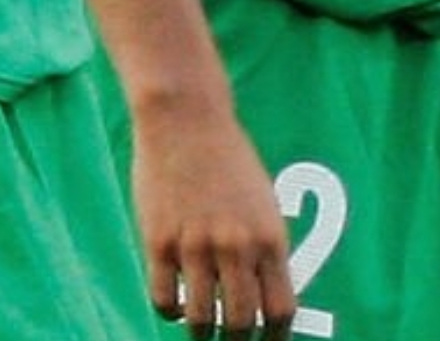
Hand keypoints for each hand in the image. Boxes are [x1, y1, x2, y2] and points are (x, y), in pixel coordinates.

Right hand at [131, 100, 297, 336]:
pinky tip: (176, 302)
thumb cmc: (229, 161)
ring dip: (201, 333)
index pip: (279, 311)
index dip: (274, 339)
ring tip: (201, 329)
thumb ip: (265, 251)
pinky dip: (171, 311)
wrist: (187, 120)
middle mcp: (236, 246)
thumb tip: (263, 303)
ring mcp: (196, 246)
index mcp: (270, 237)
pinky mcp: (160, 242)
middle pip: (240, 324)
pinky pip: (164, 300)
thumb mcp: (263, 204)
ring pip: (200, 321)